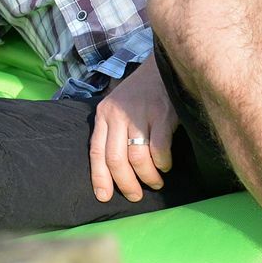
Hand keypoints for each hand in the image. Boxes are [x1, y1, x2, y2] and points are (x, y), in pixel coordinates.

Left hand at [89, 55, 178, 202]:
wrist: (163, 66)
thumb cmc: (141, 92)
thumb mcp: (118, 107)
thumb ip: (113, 130)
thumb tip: (114, 169)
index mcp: (104, 115)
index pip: (96, 151)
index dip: (99, 177)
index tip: (103, 196)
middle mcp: (118, 115)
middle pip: (115, 160)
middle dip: (125, 184)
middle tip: (135, 196)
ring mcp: (139, 114)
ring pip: (137, 158)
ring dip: (147, 177)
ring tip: (155, 182)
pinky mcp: (161, 115)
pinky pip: (159, 150)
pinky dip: (162, 163)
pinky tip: (165, 165)